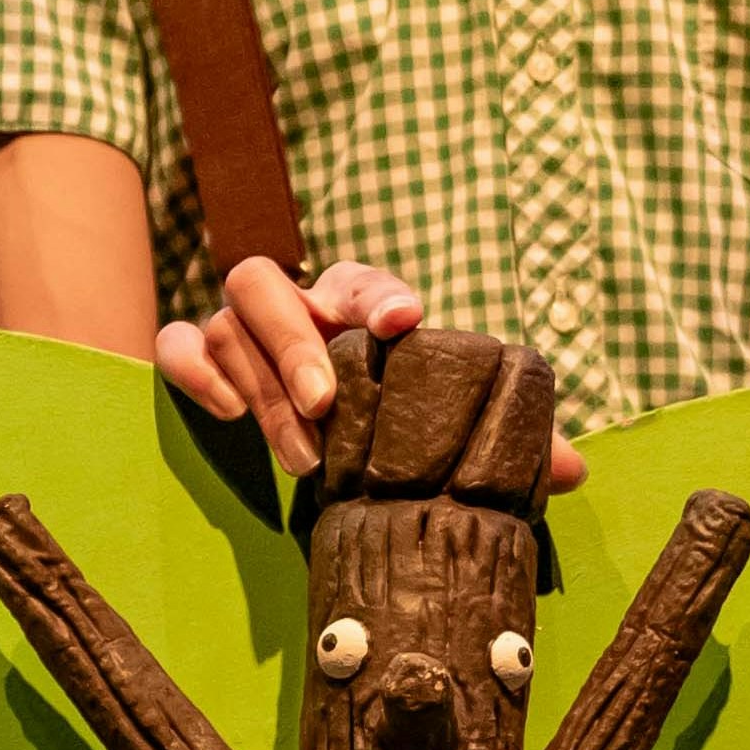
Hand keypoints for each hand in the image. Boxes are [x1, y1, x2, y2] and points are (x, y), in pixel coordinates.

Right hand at [154, 254, 591, 486]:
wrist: (314, 421)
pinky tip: (223, 415)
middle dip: (296, 345)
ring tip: (303, 457)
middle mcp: (292, 308)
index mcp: (354, 307)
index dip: (380, 294)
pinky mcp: (198, 362)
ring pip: (225, 326)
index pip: (362, 279)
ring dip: (261, 389)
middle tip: (328, 408)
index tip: (409, 320)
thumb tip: (573, 470)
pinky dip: (194, 371)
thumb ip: (501, 441)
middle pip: (265, 284)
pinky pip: (177, 346)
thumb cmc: (387, 416)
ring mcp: (238, 332)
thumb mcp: (440, 423)